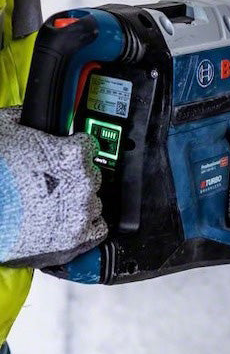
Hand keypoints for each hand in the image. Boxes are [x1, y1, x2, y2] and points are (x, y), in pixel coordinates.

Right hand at [0, 107, 106, 267]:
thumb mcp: (6, 129)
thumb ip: (28, 120)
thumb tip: (33, 115)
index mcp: (72, 153)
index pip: (89, 146)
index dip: (74, 149)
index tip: (67, 155)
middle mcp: (84, 181)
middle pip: (91, 175)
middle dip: (74, 177)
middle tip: (51, 183)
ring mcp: (82, 210)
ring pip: (93, 201)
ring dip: (78, 201)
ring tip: (52, 204)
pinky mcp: (77, 237)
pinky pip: (97, 228)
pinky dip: (86, 226)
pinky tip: (67, 222)